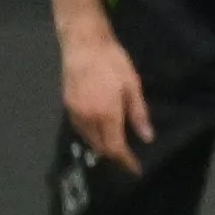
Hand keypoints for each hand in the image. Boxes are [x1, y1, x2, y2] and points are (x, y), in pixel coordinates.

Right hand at [58, 28, 150, 173]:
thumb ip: (138, 114)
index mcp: (106, 114)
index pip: (115, 147)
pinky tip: (100, 132)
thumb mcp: (133, 87)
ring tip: (116, 148)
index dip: (125, 161)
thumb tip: (147, 137)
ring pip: (88, 139)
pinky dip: (91, 135)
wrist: (84, 44)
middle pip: (100, 147)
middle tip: (128, 159)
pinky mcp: (67, 105)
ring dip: (101, 146)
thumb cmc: (113, 63)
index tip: (135, 170)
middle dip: (114, 156)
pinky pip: (79, 129)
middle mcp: (87, 118)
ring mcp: (74, 112)